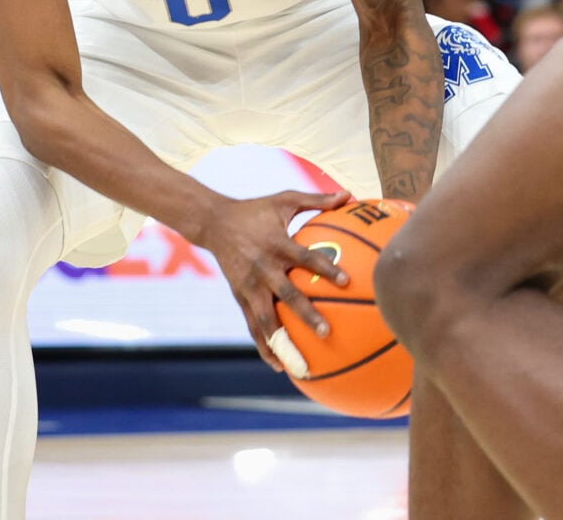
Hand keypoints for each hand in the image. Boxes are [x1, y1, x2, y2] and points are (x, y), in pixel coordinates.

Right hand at [194, 189, 350, 372]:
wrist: (213, 222)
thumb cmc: (256, 210)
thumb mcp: (284, 199)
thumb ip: (316, 200)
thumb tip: (349, 195)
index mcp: (276, 244)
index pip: (304, 257)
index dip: (324, 268)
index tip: (346, 281)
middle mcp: (263, 268)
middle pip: (286, 295)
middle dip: (305, 315)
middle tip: (326, 333)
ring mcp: (249, 286)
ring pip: (266, 319)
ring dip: (283, 343)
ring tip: (301, 367)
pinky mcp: (240, 297)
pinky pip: (253, 326)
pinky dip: (265, 346)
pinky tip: (279, 366)